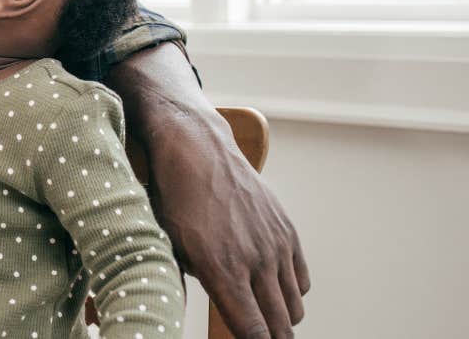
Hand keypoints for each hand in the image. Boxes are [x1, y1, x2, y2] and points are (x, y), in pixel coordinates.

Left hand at [106, 42, 308, 338]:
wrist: (197, 148)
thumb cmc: (172, 199)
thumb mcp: (167, 244)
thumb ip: (183, 283)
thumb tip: (195, 310)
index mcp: (222, 269)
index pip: (255, 332)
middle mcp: (256, 260)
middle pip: (280, 326)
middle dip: (270, 338)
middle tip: (254, 334)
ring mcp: (276, 245)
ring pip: (295, 307)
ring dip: (280, 318)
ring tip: (258, 315)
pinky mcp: (288, 231)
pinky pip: (302, 281)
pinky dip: (290, 293)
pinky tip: (267, 287)